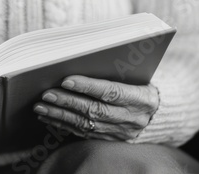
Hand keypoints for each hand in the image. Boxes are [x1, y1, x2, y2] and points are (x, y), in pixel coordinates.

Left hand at [34, 75, 158, 140]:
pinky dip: (63, 124)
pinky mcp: (109, 139)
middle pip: (95, 110)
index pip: (112, 91)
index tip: (66, 80)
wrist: (159, 113)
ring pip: (86, 124)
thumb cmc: (140, 83)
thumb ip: (112, 70)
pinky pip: (83, 133)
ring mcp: (120, 131)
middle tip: (46, 94)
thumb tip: (76, 60)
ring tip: (40, 106)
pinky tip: (48, 116)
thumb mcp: (135, 74)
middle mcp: (132, 118)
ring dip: (60, 115)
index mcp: (142, 98)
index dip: (88, 86)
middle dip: (67, 102)